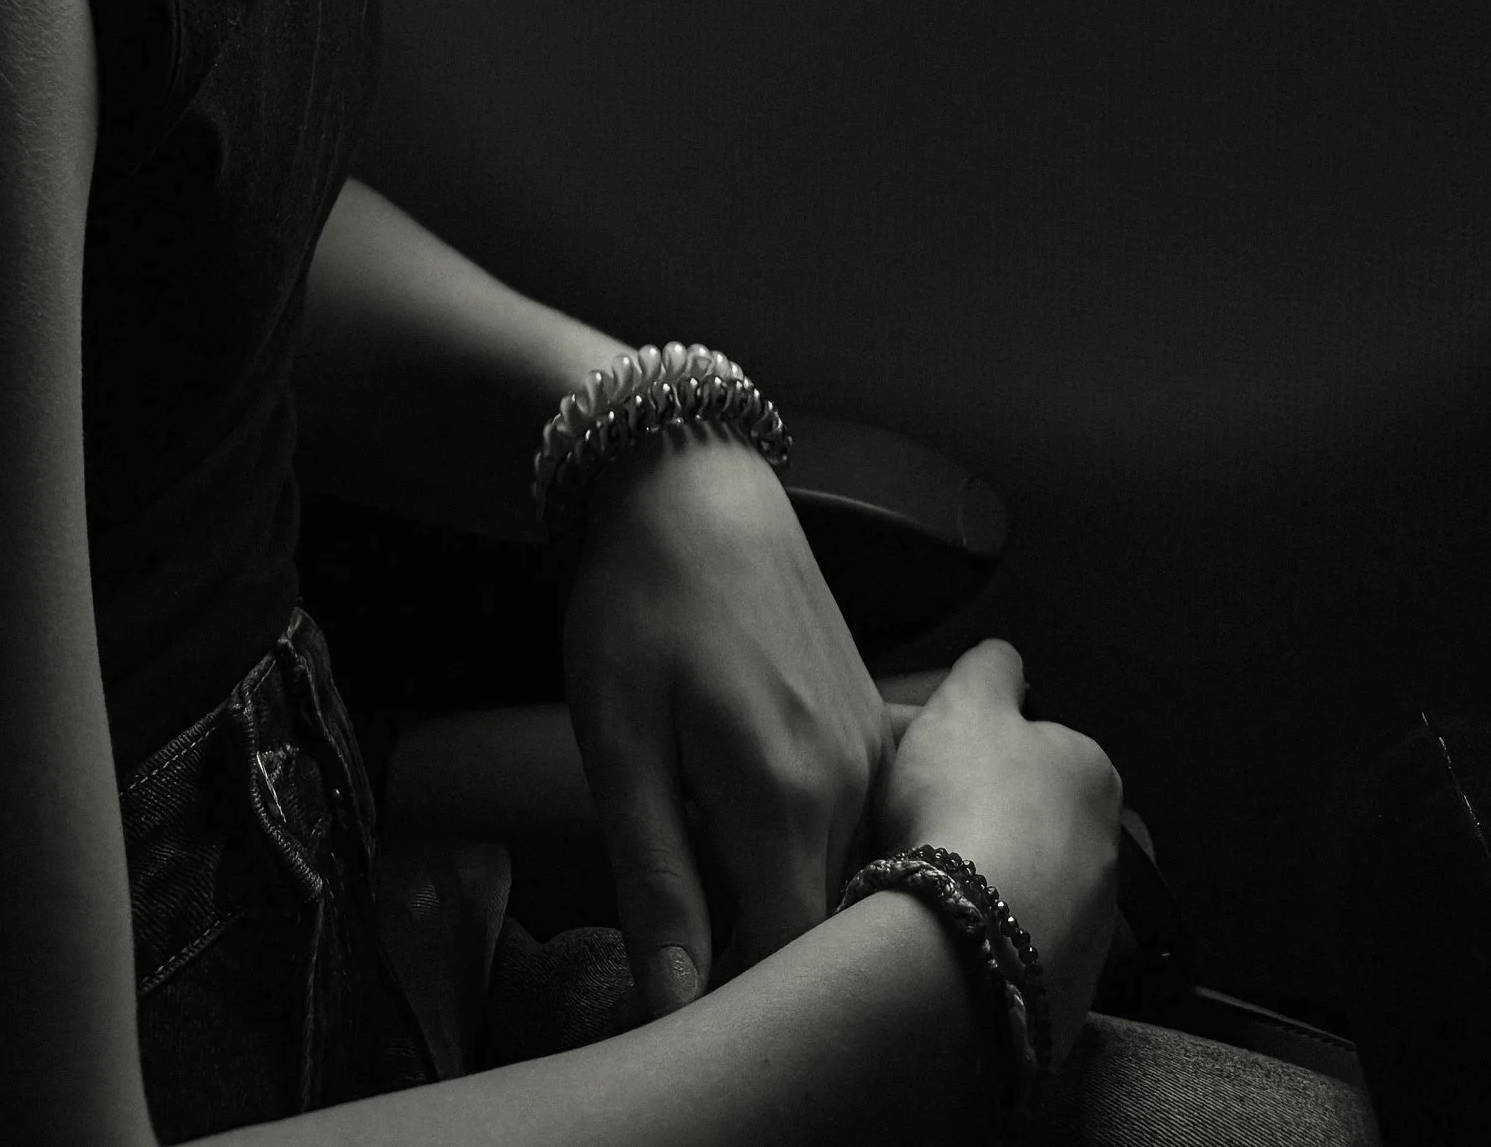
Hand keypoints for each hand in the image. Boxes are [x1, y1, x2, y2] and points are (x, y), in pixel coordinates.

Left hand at [561, 430, 891, 1017]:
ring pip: (843, 875)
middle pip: (825, 925)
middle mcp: (853, 781)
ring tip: (710, 890)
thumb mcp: (617, 742)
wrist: (697, 481)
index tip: (687, 1010)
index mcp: (786, 796)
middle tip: (683, 948)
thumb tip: (675, 1005)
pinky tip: (746, 829)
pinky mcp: (872, 722)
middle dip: (765, 964)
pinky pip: (855, 822)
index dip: (740, 1004)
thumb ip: (655, 878)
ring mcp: (873, 748)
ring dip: (785, 904)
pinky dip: (807, 851)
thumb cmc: (641, 602)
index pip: (792, 961)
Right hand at [874, 640, 1124, 1046]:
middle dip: (985, 817)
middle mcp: (1110, 845)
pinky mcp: (1068, 988)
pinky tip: (948, 932)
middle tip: (922, 825)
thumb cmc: (967, 800)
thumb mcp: (968, 699)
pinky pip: (1020, 946)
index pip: (1033, 745)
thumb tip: (1007, 661)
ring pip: (1030, 883)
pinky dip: (989, 935)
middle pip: (1032, 818)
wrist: (967, 939)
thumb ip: (991, 667)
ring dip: (990, 879)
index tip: (930, 766)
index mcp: (1092, 771)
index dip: (973, 750)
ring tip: (930, 886)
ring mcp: (1096, 925)